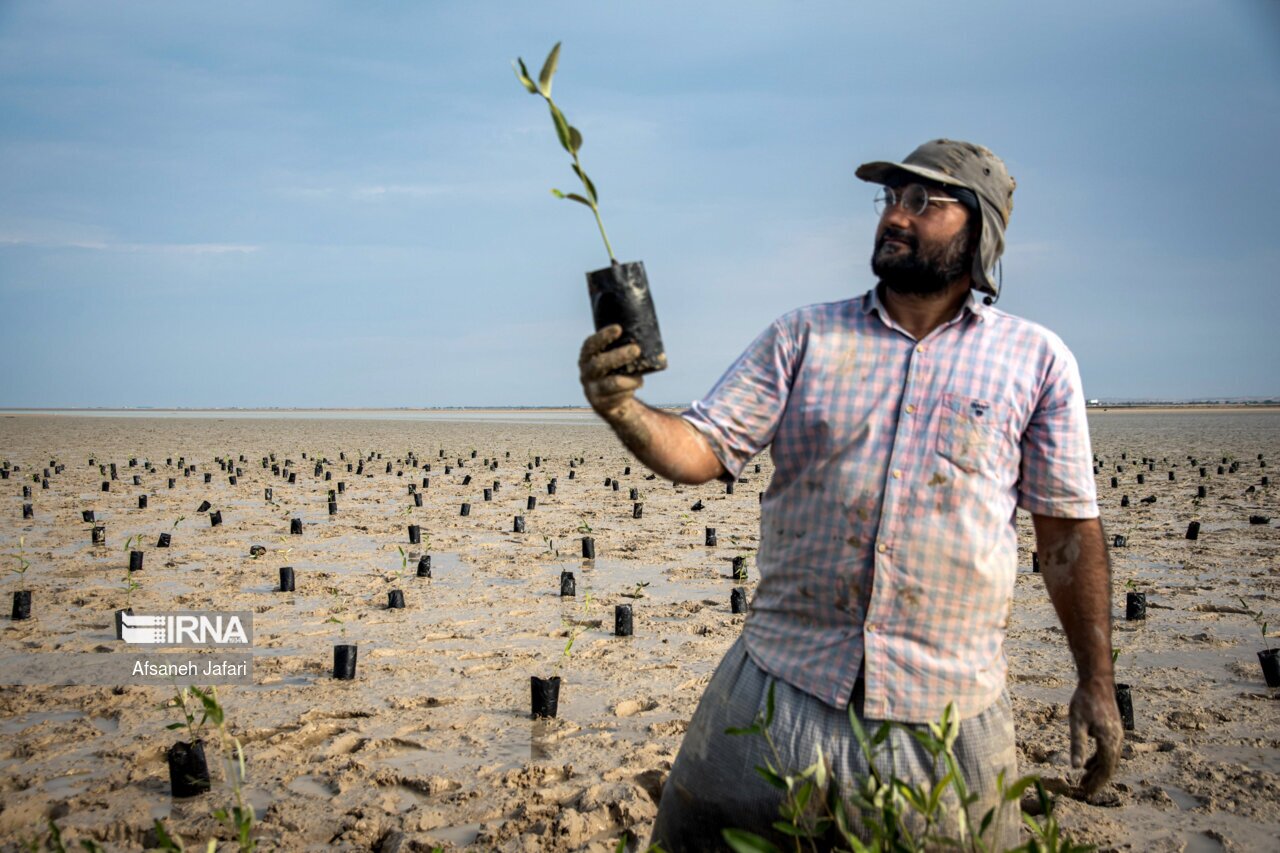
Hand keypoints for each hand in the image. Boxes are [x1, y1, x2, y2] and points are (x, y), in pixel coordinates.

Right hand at [579, 325, 642, 418]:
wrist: (615, 405)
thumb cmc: (618, 375)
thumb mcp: (617, 362)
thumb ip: (623, 351)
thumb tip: (645, 338)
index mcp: (587, 358)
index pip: (590, 345)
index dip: (602, 336)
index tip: (618, 329)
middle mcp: (586, 374)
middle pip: (599, 364)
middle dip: (619, 356)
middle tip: (636, 349)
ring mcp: (591, 390)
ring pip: (612, 383)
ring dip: (630, 380)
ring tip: (640, 379)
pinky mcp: (600, 405)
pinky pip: (618, 398)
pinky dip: (629, 392)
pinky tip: (633, 389)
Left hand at [1068, 676, 1122, 796]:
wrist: (1097, 682)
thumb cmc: (1085, 701)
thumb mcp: (1076, 723)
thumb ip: (1077, 745)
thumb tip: (1075, 767)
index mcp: (1109, 741)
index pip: (1105, 769)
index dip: (1096, 783)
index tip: (1086, 794)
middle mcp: (1117, 740)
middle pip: (1108, 767)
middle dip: (1096, 780)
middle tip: (1083, 792)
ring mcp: (1116, 735)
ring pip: (1108, 759)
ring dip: (1096, 771)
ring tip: (1083, 781)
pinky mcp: (1112, 730)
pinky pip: (1107, 751)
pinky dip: (1098, 760)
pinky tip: (1087, 765)